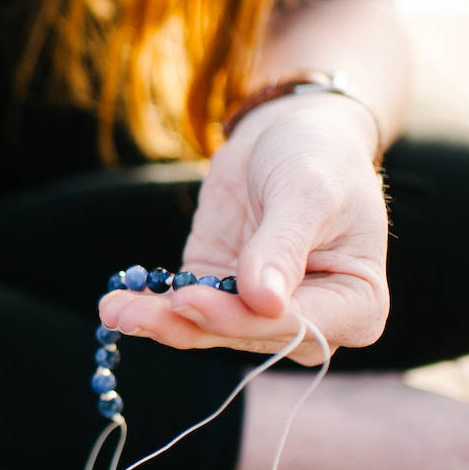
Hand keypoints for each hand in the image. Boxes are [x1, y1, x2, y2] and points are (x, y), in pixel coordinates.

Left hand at [99, 93, 388, 364]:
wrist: (289, 134)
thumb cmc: (318, 158)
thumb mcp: (307, 191)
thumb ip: (283, 245)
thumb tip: (264, 302)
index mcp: (356, 306)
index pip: (294, 325)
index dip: (239, 317)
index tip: (190, 299)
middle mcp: (311, 323)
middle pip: (243, 335)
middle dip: (188, 323)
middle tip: (133, 313)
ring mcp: (260, 313)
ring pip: (206, 330)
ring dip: (158, 322)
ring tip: (112, 310)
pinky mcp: (219, 295)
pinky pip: (183, 311)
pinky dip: (149, 308)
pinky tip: (114, 304)